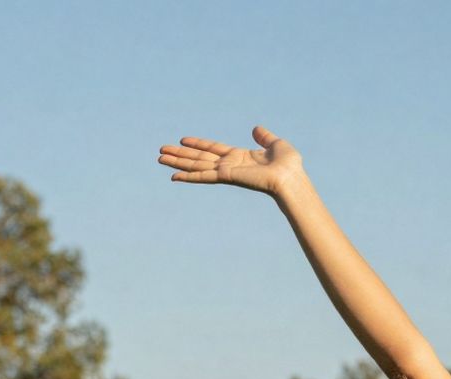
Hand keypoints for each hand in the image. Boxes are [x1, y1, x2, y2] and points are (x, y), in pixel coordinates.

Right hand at [158, 125, 303, 196]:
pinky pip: (203, 176)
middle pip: (200, 157)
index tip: (183, 139)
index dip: (199, 143)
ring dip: (178, 162)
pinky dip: (188, 176)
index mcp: (240, 157)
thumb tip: (256, 128)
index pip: (214, 148)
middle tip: (161, 150)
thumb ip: (264, 137)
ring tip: (159, 158)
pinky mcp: (226, 177)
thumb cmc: (289, 165)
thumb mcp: (276, 144)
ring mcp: (227, 172)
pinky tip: (173, 176)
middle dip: (181, 154)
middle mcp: (230, 165)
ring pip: (196, 165)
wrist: (291, 178)